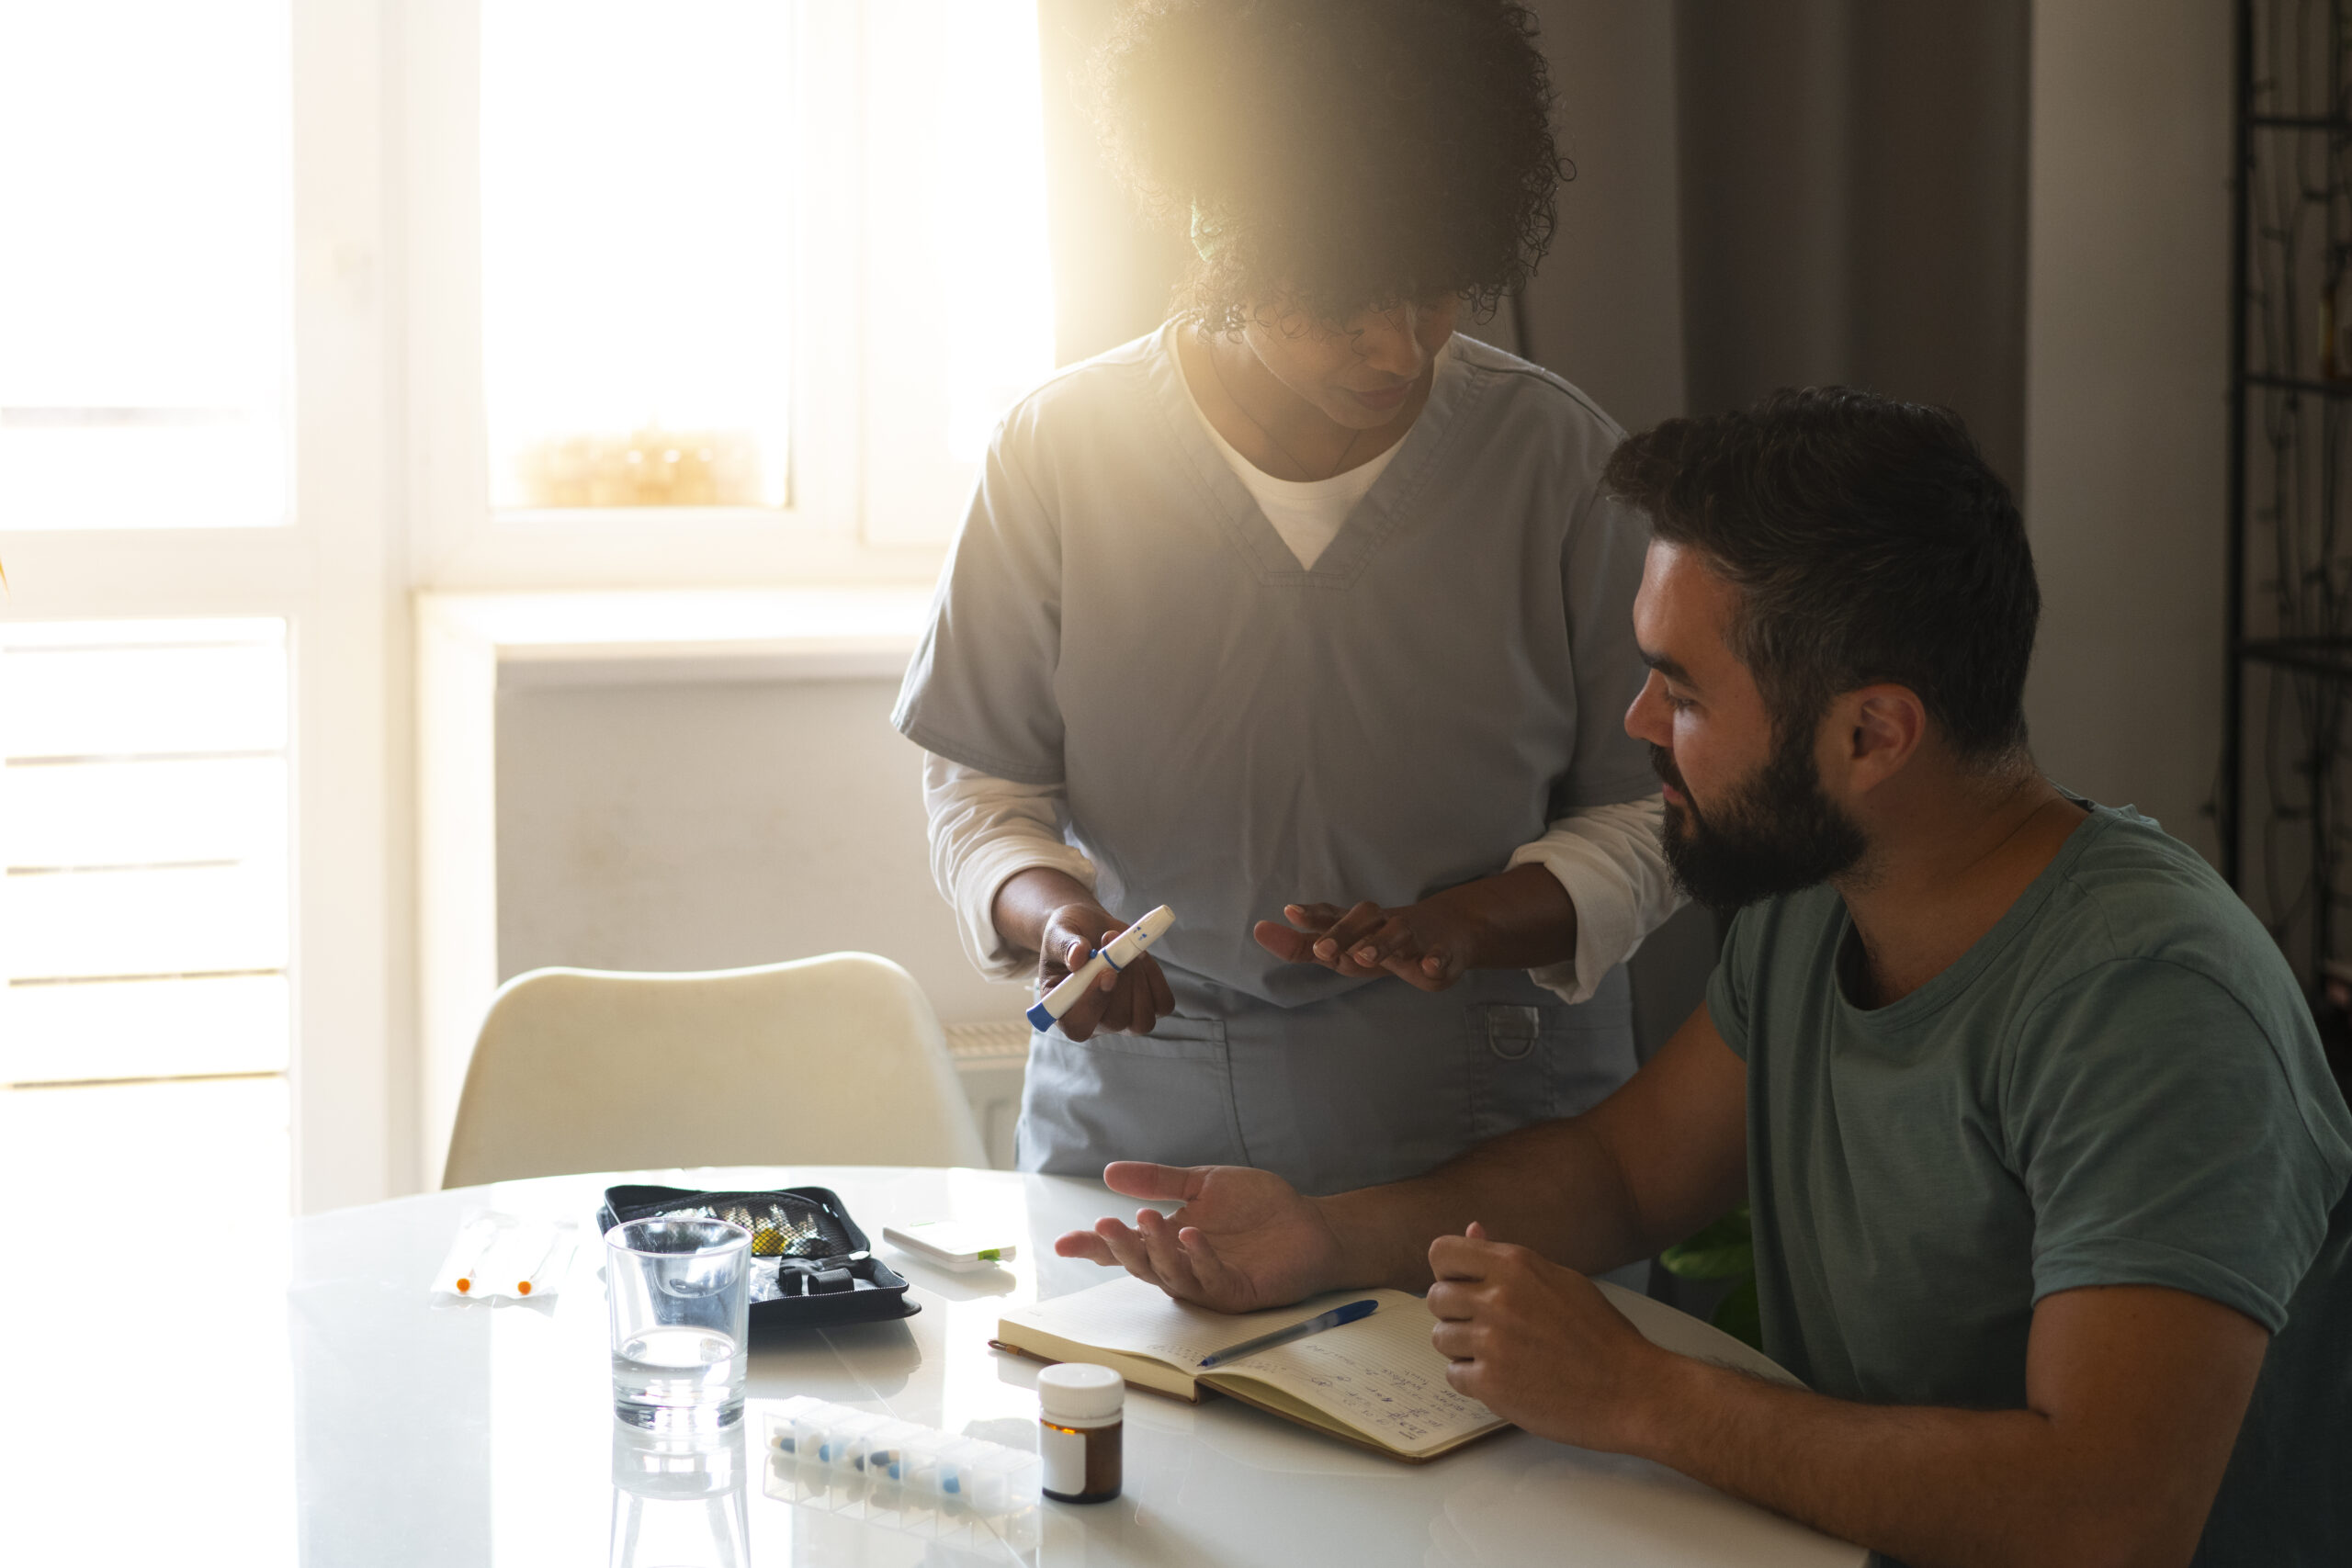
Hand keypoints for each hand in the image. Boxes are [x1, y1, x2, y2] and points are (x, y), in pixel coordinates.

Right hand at [1038, 903, 1174, 1040]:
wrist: (1089, 928)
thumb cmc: (1067, 936)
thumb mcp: (1058, 934)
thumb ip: (1065, 946)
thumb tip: (1078, 956)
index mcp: (1064, 1011)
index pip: (1078, 1028)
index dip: (1094, 1006)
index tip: (1106, 973)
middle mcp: (1094, 1021)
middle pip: (1116, 1022)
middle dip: (1123, 984)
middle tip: (1116, 947)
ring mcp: (1122, 1018)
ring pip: (1142, 1020)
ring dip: (1140, 981)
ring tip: (1125, 948)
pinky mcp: (1146, 1006)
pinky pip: (1162, 1004)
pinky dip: (1156, 978)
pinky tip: (1141, 955)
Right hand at [1052, 1161, 1346, 1312]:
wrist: (1310, 1223)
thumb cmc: (1257, 1207)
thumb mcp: (1203, 1183)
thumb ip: (1159, 1180)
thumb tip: (1110, 1172)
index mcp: (1169, 1242)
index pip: (1125, 1248)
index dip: (1093, 1247)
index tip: (1063, 1243)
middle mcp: (1183, 1267)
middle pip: (1142, 1266)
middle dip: (1121, 1247)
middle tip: (1105, 1224)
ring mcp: (1209, 1282)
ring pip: (1171, 1276)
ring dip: (1157, 1251)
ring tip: (1146, 1220)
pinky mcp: (1238, 1291)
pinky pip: (1212, 1279)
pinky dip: (1199, 1258)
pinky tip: (1191, 1236)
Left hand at [1252, 897, 1478, 991]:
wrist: (1450, 932)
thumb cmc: (1385, 941)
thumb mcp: (1346, 945)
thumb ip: (1304, 944)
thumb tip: (1261, 931)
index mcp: (1359, 925)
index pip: (1331, 916)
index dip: (1312, 915)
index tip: (1289, 911)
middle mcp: (1383, 924)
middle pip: (1362, 918)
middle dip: (1342, 932)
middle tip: (1322, 949)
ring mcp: (1415, 937)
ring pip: (1397, 934)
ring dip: (1381, 944)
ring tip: (1364, 957)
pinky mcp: (1442, 952)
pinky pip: (1440, 955)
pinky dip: (1435, 959)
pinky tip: (1428, 966)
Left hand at [1426, 1223, 1670, 1451]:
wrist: (1630, 1389)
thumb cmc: (1600, 1335)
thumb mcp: (1558, 1280)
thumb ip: (1507, 1259)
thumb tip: (1471, 1229)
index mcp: (1515, 1265)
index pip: (1441, 1253)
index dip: (1449, 1272)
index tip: (1465, 1287)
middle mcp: (1498, 1299)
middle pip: (1435, 1298)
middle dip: (1456, 1314)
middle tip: (1489, 1328)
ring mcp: (1492, 1342)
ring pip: (1441, 1338)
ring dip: (1464, 1349)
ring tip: (1503, 1355)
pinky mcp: (1491, 1384)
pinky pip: (1454, 1375)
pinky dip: (1474, 1380)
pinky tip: (1507, 1378)